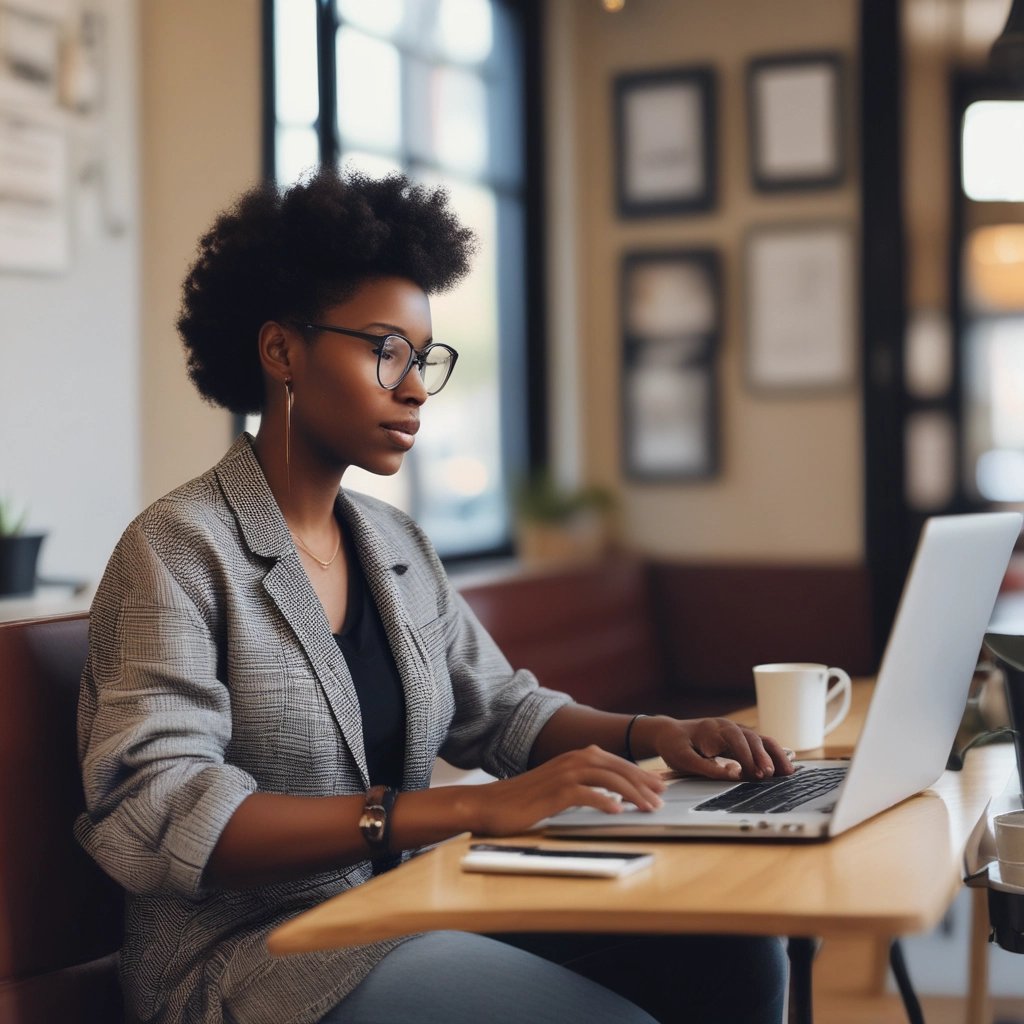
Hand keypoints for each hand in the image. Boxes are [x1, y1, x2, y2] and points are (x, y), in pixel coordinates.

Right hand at [467, 745, 666, 835]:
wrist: (489, 805)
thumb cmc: (522, 800)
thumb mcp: (557, 788)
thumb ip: (581, 786)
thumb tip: (611, 796)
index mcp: (573, 758)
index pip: (615, 762)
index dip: (639, 773)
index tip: (658, 785)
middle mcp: (570, 760)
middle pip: (616, 767)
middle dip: (642, 781)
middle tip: (662, 796)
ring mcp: (562, 775)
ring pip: (606, 778)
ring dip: (631, 792)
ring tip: (648, 807)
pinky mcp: (553, 792)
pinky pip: (584, 793)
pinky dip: (603, 800)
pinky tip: (617, 811)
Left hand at [645, 717, 794, 781]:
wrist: (670, 733)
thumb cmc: (675, 746)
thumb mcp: (683, 759)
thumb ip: (706, 767)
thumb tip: (733, 774)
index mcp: (713, 729)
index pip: (735, 739)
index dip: (747, 755)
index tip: (754, 773)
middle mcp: (728, 727)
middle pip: (752, 738)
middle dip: (763, 756)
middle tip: (769, 775)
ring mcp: (736, 732)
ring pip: (762, 740)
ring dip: (775, 755)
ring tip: (788, 774)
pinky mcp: (741, 740)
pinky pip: (762, 745)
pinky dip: (774, 756)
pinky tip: (784, 770)